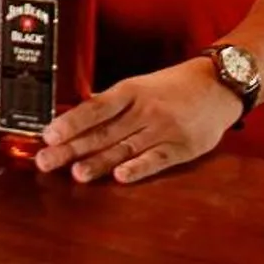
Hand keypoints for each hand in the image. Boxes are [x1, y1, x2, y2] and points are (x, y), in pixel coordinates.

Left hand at [36, 60, 242, 184]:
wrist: (218, 85)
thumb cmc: (174, 87)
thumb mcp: (140, 86)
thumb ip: (110, 102)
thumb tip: (77, 111)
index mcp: (130, 92)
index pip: (94, 108)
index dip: (70, 122)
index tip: (47, 134)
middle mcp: (144, 110)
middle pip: (103, 132)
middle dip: (72, 148)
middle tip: (45, 161)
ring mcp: (163, 130)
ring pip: (126, 148)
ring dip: (99, 162)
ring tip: (76, 174)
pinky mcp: (182, 148)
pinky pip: (158, 160)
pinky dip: (139, 168)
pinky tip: (121, 177)